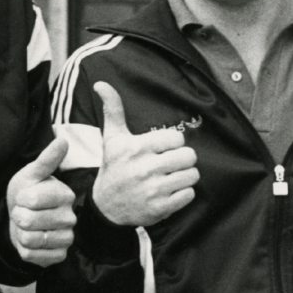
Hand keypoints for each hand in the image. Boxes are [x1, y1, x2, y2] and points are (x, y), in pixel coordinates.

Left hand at [7, 137, 75, 266]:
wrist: (24, 216)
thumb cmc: (28, 192)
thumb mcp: (31, 174)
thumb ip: (46, 160)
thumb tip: (63, 140)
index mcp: (65, 194)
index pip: (32, 200)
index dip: (20, 199)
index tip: (24, 197)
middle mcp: (70, 217)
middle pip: (29, 221)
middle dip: (18, 216)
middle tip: (24, 212)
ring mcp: (67, 238)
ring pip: (30, 240)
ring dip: (20, 233)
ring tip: (27, 226)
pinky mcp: (59, 255)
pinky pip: (32, 256)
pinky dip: (24, 249)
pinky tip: (31, 240)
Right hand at [90, 81, 198, 225]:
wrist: (106, 207)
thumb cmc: (114, 168)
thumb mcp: (112, 138)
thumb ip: (113, 110)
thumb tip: (101, 84)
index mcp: (136, 149)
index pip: (177, 138)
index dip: (173, 143)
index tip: (163, 148)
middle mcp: (145, 169)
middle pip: (189, 156)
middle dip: (182, 159)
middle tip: (171, 163)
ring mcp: (153, 190)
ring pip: (192, 175)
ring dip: (184, 176)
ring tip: (171, 177)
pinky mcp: (160, 208)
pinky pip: (189, 194)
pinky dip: (183, 194)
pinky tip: (169, 192)